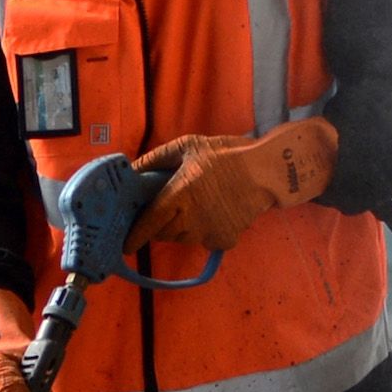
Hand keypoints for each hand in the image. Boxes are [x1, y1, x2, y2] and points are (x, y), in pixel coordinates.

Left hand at [124, 117, 338, 255]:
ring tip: (196, 204)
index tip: (126, 244)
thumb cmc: (224, 154)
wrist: (265, 170)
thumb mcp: (187, 147)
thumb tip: (131, 170)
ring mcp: (208, 233)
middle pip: (163, 233)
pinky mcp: (222, 241)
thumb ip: (155, 160)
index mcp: (180, 195)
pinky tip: (214, 212)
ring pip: (182, 237)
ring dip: (181, 226)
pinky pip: (203, 241)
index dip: (135, 236)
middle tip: (169, 207)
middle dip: (160, 224)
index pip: (149, 223)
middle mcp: (191, 219)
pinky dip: (204, 231)